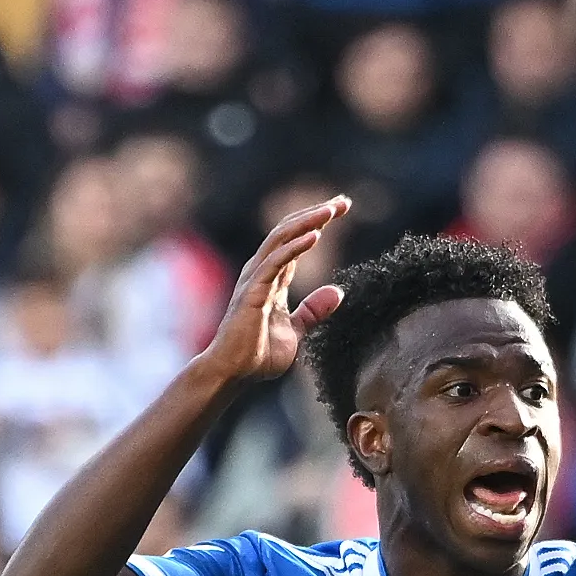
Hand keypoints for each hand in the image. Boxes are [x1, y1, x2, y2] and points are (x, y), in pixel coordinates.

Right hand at [197, 194, 347, 386]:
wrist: (233, 373)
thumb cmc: (257, 354)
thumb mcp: (296, 330)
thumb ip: (313, 311)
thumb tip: (338, 292)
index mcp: (272, 277)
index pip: (296, 241)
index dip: (317, 223)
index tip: (340, 209)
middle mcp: (261, 271)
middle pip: (290, 231)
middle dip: (316, 214)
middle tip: (342, 202)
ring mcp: (255, 278)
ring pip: (282, 238)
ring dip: (308, 222)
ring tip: (331, 210)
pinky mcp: (253, 291)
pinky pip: (276, 262)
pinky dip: (296, 247)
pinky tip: (316, 236)